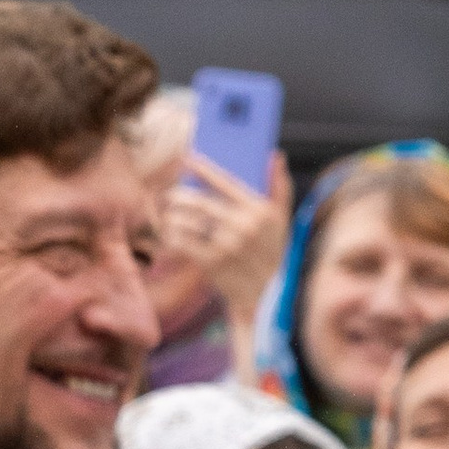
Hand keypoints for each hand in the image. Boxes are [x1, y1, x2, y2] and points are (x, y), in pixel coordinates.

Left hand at [160, 148, 291, 339]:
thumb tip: (276, 155)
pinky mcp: (211, 263)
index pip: (225, 183)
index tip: (187, 159)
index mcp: (258, 210)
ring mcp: (225, 245)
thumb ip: (279, 186)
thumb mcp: (282, 219)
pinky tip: (169, 234)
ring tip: (166, 215)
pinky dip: (172, 236)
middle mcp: (242, 226)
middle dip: (179, 195)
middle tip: (168, 194)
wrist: (265, 294)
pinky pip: (182, 243)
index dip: (204, 169)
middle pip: (200, 202)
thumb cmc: (273, 251)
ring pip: (187, 222)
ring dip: (172, 216)